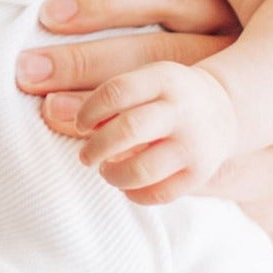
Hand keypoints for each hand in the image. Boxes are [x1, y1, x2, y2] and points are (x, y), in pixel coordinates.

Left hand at [15, 0, 272, 272]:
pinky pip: (180, 174)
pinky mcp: (241, 164)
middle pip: (154, 55)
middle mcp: (242, 58)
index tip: (50, 11)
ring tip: (56, 122)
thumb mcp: (211, 42)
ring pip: (164, 119)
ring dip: (102, 128)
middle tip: (28, 72)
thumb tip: (67, 14)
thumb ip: (159, 26)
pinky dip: (137, 176)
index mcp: (233, 14)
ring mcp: (243, 114)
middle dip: (84, 64)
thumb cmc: (236, 88)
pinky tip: (105, 172)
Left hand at [74, 59, 238, 197]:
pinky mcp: (198, 174)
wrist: (221, 111)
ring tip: (107, 170)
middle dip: (96, 147)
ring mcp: (193, 144)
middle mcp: (181, 110)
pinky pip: (157, 195)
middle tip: (86, 155)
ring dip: (113, 174)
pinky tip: (127, 185)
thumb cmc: (164, 96)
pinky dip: (133, 194)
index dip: (88, 111)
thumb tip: (51, 109)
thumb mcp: (144, 80)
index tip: (81, 125)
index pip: (117, 91)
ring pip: (141, 170)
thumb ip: (108, 96)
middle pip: (128, 130)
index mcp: (164, 78)